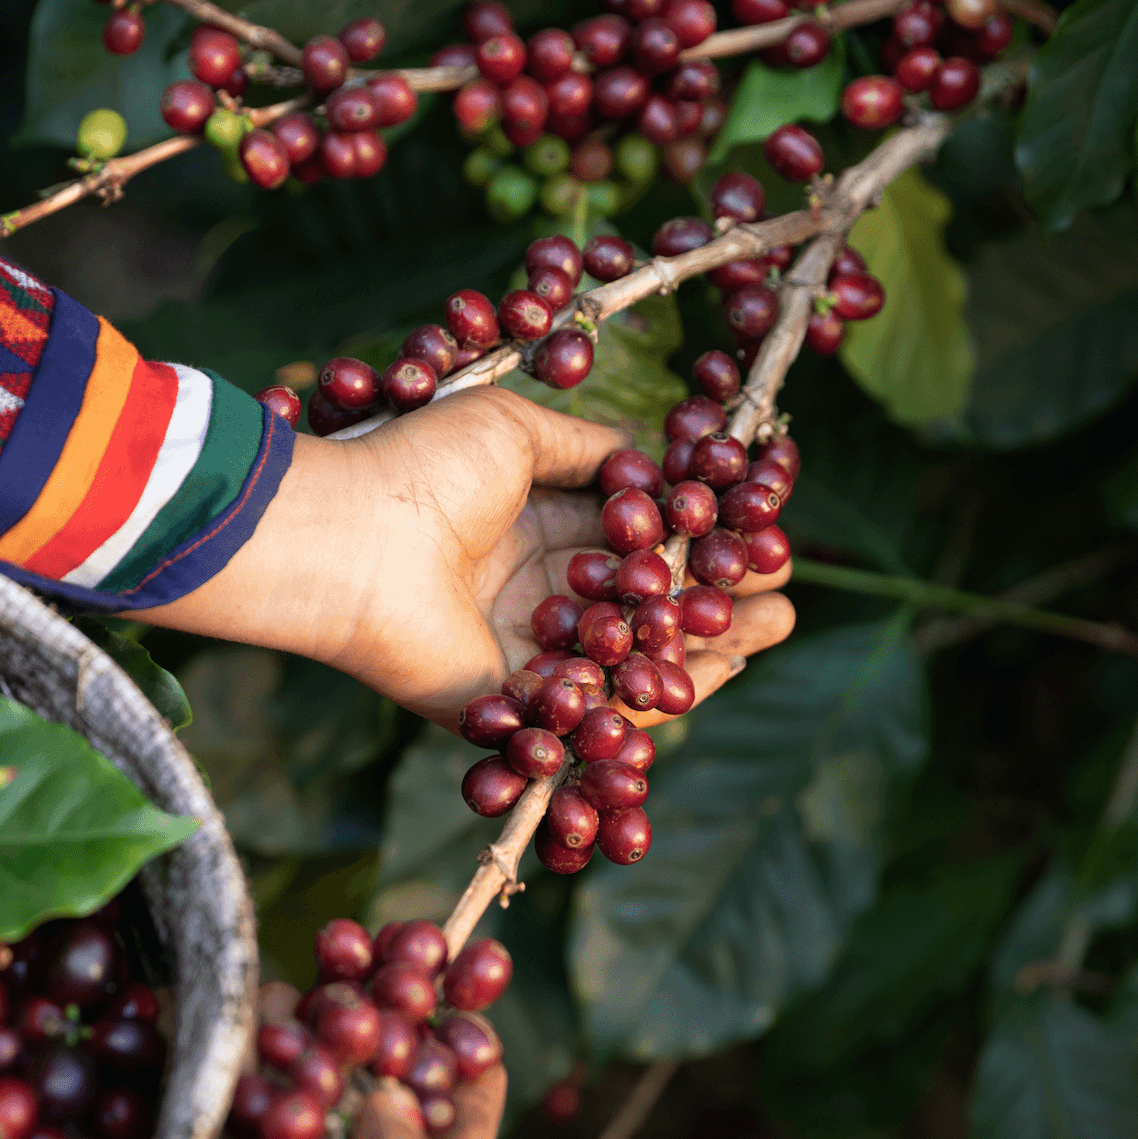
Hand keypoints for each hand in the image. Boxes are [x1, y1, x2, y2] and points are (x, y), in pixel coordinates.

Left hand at [132, 386, 795, 726]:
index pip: (624, 543)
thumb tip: (655, 461)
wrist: (354, 539)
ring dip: (706, 646)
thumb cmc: (418, 471)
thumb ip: (590, 449)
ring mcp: (523, 655)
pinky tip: (720, 667)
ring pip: (631, 659)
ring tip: (776, 623)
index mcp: (524, 529)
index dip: (688, 539)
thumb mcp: (515, 432)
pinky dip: (658, 691)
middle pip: (640, 606)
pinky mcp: (514, 706)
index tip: (750, 531)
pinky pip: (597, 706)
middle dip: (714, 599)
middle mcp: (529, 596)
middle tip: (783, 588)